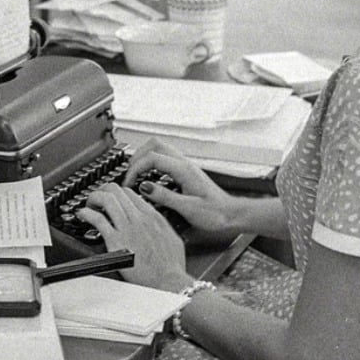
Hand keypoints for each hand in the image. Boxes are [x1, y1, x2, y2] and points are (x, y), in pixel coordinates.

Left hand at [75, 183, 190, 291]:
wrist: (169, 281)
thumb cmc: (172, 267)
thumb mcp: (172, 239)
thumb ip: (162, 227)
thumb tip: (157, 223)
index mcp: (152, 216)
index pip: (129, 193)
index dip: (117, 194)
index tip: (111, 199)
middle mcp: (139, 217)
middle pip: (116, 190)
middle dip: (103, 191)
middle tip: (97, 199)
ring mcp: (127, 228)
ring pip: (106, 199)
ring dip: (93, 198)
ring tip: (89, 205)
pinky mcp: (116, 241)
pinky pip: (97, 219)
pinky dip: (86, 213)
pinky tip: (82, 215)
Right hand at [122, 139, 241, 237]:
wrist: (231, 215)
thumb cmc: (215, 213)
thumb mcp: (187, 208)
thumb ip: (164, 196)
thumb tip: (144, 187)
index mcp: (183, 170)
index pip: (152, 157)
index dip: (135, 168)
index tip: (128, 183)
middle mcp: (184, 164)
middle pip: (154, 144)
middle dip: (137, 156)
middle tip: (129, 174)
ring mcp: (185, 166)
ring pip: (159, 148)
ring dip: (144, 157)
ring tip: (135, 174)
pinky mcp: (185, 172)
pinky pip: (164, 159)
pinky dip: (152, 164)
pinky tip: (149, 178)